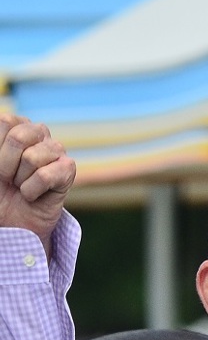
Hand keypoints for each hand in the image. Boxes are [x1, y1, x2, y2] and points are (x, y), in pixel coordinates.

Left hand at [0, 115, 74, 258]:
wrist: (9, 221)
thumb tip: (2, 118)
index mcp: (16, 126)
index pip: (6, 121)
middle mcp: (38, 134)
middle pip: (19, 136)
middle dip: (6, 164)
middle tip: (8, 178)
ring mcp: (56, 151)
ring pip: (32, 158)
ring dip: (20, 180)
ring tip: (22, 186)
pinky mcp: (68, 170)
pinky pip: (46, 175)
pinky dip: (32, 190)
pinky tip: (33, 195)